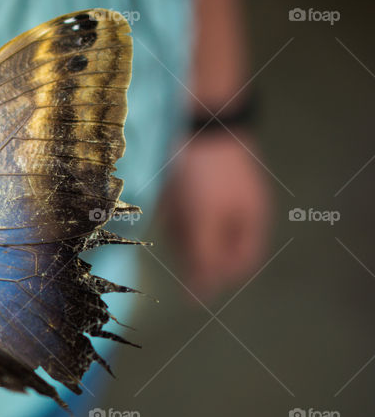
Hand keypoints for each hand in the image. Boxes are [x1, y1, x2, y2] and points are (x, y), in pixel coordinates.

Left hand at [160, 131, 270, 300]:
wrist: (198, 116)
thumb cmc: (205, 175)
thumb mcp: (203, 223)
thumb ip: (203, 261)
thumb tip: (199, 300)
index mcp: (252, 222)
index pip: (238, 264)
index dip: (213, 276)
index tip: (186, 279)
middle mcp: (240, 208)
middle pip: (214, 246)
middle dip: (190, 244)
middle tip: (176, 229)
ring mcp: (222, 191)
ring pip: (196, 225)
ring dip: (178, 224)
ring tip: (172, 203)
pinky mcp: (200, 175)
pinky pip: (184, 203)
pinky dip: (172, 204)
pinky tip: (164, 193)